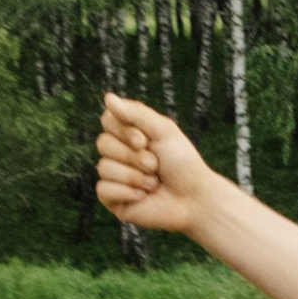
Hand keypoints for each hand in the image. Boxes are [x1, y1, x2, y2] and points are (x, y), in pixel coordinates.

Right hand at [97, 91, 213, 237]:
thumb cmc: (183, 164)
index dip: (124, 131)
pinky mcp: (112, 200)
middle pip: (103, 144)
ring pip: (103, 168)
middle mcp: (118, 154)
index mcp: (128, 134)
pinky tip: (143, 197)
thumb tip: (108, 98)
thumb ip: (137, 113)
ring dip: (134, 177)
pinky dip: (127, 193)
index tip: (144, 140)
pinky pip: (103, 190)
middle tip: (155, 166)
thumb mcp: (164, 131)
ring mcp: (113, 177)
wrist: (194, 200)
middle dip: (133, 156)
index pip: (107, 120)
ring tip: (154, 183)